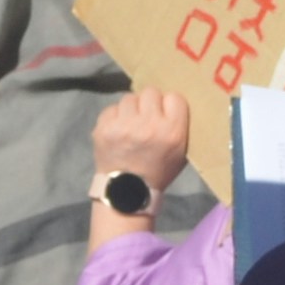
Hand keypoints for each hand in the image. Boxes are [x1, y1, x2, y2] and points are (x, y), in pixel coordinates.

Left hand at [90, 89, 192, 240]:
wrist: (126, 192)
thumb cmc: (158, 172)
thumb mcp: (181, 153)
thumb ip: (179, 126)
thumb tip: (172, 102)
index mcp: (172, 132)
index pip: (175, 97)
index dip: (169, 105)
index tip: (165, 115)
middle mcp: (149, 125)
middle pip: (151, 92)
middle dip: (149, 104)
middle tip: (146, 118)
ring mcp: (124, 126)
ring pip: (129, 98)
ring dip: (131, 109)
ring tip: (131, 125)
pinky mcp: (103, 128)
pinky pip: (112, 108)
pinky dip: (115, 117)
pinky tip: (118, 131)